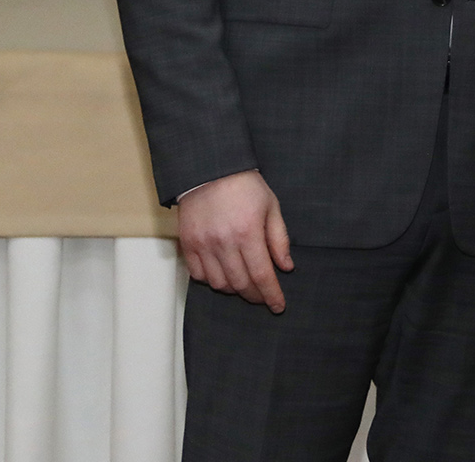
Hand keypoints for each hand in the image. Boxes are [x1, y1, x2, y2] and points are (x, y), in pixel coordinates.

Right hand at [176, 170, 293, 312]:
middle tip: (264, 297)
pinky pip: (198, 275)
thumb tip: (286, 267)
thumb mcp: (271, 207)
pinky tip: (222, 274)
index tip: (278, 306)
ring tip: (244, 283)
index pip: (262, 275)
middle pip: (241, 284)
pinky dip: (211, 280)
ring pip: (219, 284)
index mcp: (248, 233)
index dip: (271, 295)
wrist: (210, 168)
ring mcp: (203, 244)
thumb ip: (279, 239)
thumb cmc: (245, 186)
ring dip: (234, 289)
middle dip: (256, 296)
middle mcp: (224, 243)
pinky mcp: (188, 243)